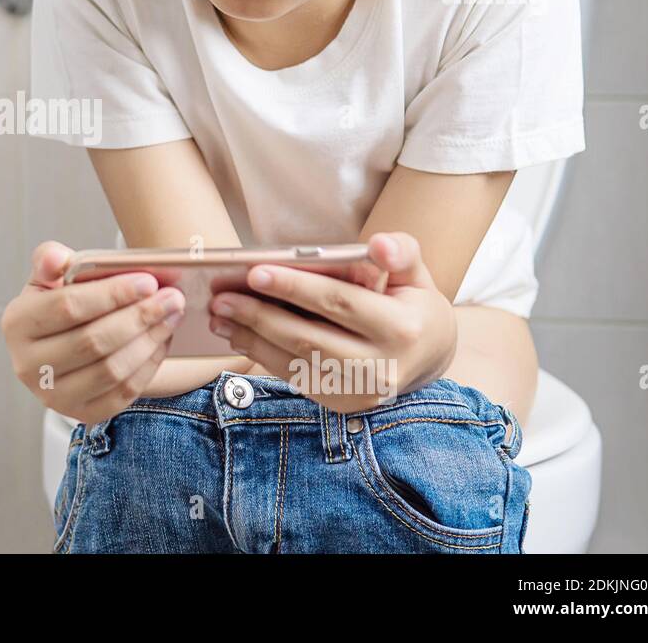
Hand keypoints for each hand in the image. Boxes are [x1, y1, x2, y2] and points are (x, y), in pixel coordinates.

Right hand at [0, 241, 186, 424]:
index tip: (148, 281)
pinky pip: (123, 392)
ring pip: (111, 370)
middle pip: (93, 341)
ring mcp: (54, 396)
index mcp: (16, 324)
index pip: (68, 307)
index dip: (112, 294)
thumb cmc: (61, 304)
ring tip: (172, 315)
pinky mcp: (82, 413)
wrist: (66, 343)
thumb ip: (51, 260)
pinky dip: (149, 365)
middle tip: (172, 298)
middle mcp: (28, 366)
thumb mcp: (50, 277)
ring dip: (149, 341)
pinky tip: (162, 339)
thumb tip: (57, 258)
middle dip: (139, 317)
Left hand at [207, 232, 457, 413]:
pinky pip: (294, 378)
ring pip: (295, 362)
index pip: (339, 303)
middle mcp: (383, 367)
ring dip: (251, 338)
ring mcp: (361, 393)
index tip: (254, 272)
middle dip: (259, 316)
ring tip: (220, 315)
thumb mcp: (415, 272)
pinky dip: (262, 356)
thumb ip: (401, 251)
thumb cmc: (412, 302)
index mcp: (403, 328)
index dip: (295, 288)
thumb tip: (379, 244)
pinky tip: (238, 335)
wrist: (427, 356)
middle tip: (221, 297)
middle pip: (308, 337)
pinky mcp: (342, 405)